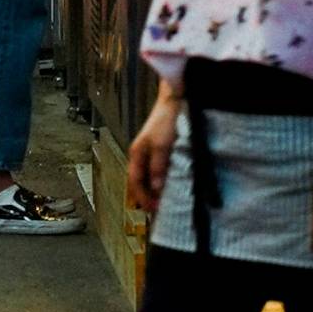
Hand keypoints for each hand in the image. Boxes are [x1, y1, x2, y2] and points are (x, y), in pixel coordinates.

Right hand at [125, 92, 181, 218]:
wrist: (177, 98)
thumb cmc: (166, 119)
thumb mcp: (161, 145)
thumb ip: (158, 167)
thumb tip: (156, 189)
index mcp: (137, 154)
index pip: (135, 183)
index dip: (143, 198)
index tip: (155, 211)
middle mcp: (142, 154)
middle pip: (141, 182)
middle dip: (148, 198)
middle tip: (160, 213)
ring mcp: (152, 152)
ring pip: (151, 177)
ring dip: (157, 190)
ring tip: (167, 202)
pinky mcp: (163, 149)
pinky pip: (160, 170)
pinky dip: (165, 180)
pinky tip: (174, 184)